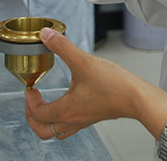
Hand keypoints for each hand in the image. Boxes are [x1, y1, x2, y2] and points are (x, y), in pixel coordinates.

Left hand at [25, 27, 157, 139]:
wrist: (137, 98)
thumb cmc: (114, 85)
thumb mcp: (84, 61)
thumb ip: (63, 47)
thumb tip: (46, 35)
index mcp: (66, 110)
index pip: (38, 114)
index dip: (29, 102)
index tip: (30, 88)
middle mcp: (73, 119)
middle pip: (44, 131)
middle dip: (33, 117)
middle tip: (32, 101)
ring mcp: (85, 120)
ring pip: (58, 131)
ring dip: (47, 120)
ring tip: (47, 104)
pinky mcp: (95, 116)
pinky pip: (72, 125)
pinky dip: (63, 117)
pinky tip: (71, 100)